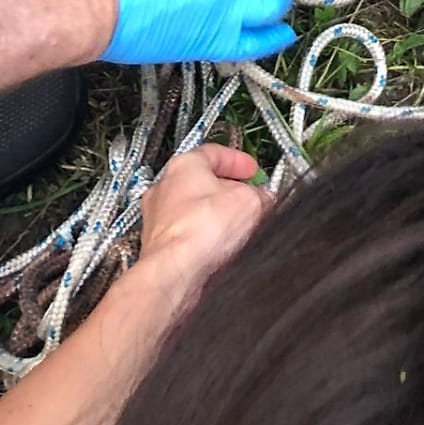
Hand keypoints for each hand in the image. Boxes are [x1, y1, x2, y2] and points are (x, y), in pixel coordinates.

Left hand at [132, 146, 270, 300]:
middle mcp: (164, 188)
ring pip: (193, 212)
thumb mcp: (250, 202)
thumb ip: (260, 194)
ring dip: (215, 219)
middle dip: (229, 192)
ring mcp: (158, 219)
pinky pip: (186, 238)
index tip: (251, 171)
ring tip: (237, 230)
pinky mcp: (158, 248)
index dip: (238, 161)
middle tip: (249, 200)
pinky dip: (203, 242)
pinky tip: (219, 252)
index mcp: (184, 164)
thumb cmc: (199, 231)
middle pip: (202, 183)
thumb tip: (265, 199)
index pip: (215, 153)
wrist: (174, 272)